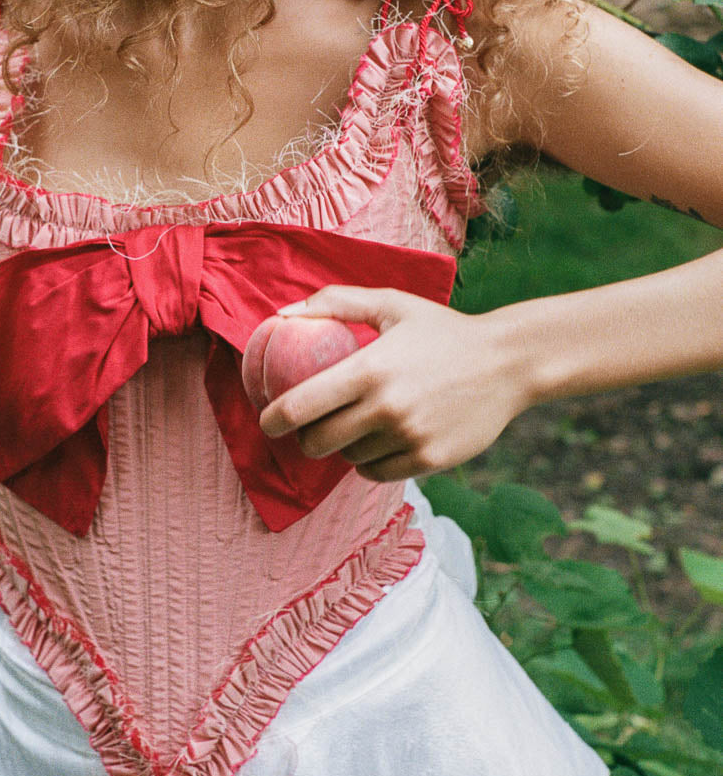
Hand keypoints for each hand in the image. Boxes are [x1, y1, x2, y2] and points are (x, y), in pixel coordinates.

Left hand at [258, 285, 528, 482]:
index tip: (267, 421)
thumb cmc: (442, 329)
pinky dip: (370, 463)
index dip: (273, 419)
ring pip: (349, 459)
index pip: (300, 406)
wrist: (508, 361)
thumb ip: (336, 302)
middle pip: (317, 442)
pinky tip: (377, 443)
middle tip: (310, 428)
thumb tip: (283, 313)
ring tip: (354, 428)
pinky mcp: (429, 460)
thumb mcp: (391, 303)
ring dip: (343, 449)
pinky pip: (378, 473)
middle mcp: (385, 407)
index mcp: (368, 369)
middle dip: (305, 439)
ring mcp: (408, 437)